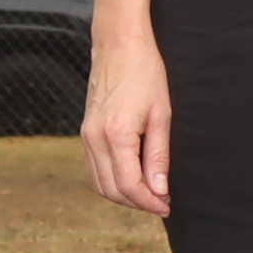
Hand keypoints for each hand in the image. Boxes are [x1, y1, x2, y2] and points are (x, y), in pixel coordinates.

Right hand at [85, 22, 171, 213]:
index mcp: (116, 134)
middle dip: (137, 203)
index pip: (128, 185)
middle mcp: (94, 138)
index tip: (167, 206)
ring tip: (150, 193)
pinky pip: (94, 169)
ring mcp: (86, 136)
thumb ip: (158, 156)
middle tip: (162, 202)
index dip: (149, 202)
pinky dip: (111, 181)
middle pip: (111, 190)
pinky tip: (133, 178)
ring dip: (123, 195)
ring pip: (99, 183)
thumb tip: (159, 190)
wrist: (119, 47)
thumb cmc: (146, 74)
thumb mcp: (162, 115)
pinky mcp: (85, 132)